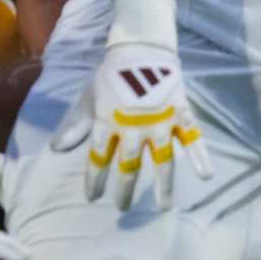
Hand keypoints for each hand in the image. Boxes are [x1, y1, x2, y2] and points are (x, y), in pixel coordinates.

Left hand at [51, 42, 210, 208]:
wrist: (139, 51)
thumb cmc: (109, 77)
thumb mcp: (87, 99)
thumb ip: (74, 126)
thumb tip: (55, 149)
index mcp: (107, 122)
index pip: (97, 157)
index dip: (94, 178)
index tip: (93, 197)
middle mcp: (133, 127)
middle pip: (129, 164)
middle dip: (124, 188)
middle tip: (122, 208)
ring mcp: (159, 122)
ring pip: (162, 160)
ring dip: (163, 185)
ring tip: (164, 207)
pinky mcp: (180, 115)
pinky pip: (192, 138)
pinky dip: (200, 155)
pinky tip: (205, 175)